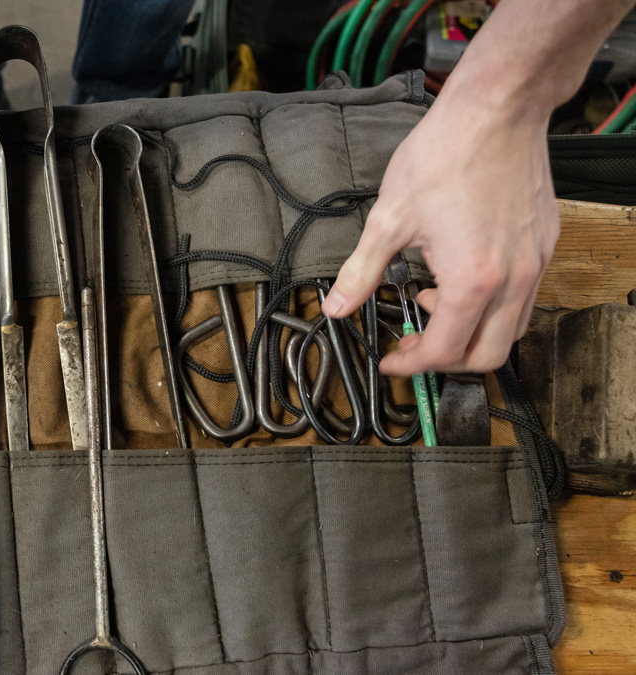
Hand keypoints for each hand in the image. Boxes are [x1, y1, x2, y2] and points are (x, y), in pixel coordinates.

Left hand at [321, 90, 558, 375]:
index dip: (413, 364)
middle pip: (488, 356)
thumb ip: (361, 271)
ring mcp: (535, 263)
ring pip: (512, 330)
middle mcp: (513, 279)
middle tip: (413, 345)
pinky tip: (459, 279)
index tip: (392, 359)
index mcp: (472, 280)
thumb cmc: (446, 154)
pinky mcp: (545, 245)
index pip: (446, 350)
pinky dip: (493, 307)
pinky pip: (524, 298)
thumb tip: (336, 306)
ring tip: (431, 303)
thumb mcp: (389, 218)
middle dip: (446, 361)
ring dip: (471, 334)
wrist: (497, 110)